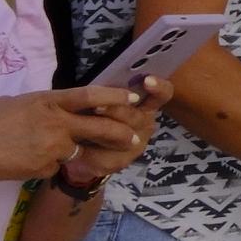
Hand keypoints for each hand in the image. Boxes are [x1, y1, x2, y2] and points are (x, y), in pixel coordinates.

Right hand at [0, 87, 153, 185]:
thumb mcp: (20, 103)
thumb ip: (45, 106)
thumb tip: (60, 109)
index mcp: (48, 101)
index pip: (90, 95)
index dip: (115, 96)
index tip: (134, 98)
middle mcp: (55, 123)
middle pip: (99, 127)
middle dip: (120, 134)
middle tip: (135, 138)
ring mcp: (51, 148)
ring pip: (74, 151)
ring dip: (69, 152)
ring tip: (37, 148)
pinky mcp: (43, 169)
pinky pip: (53, 167)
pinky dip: (44, 165)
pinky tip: (21, 161)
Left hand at [59, 75, 174, 187]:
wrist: (85, 151)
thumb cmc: (96, 117)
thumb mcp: (104, 101)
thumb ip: (109, 92)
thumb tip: (104, 78)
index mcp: (147, 106)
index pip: (163, 94)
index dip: (158, 88)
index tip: (147, 80)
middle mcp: (145, 124)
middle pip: (136, 117)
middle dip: (116, 111)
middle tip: (97, 106)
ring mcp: (136, 145)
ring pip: (122, 138)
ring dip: (102, 131)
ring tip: (83, 125)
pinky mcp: (119, 162)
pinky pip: (105, 156)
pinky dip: (88, 150)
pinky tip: (76, 147)